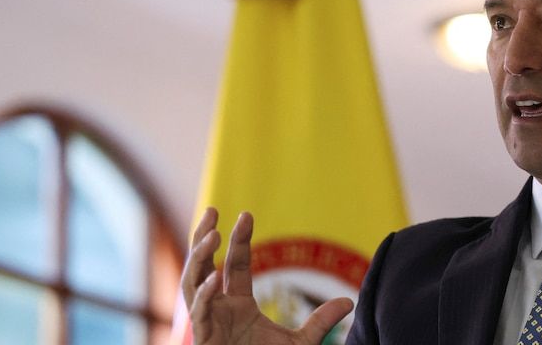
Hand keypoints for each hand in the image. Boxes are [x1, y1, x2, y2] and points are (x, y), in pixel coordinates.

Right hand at [180, 208, 354, 343]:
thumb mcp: (302, 343)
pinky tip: (215, 278)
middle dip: (204, 238)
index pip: (235, 265)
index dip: (239, 240)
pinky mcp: (204, 341)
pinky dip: (204, 296)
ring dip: (199, 259)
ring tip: (210, 234)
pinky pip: (199, 314)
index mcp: (238, 306)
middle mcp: (219, 310)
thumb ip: (321, 322)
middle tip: (212, 209)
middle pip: (203, 267)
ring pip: (191, 285)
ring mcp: (208, 324)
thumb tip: (350, 302)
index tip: (246, 214)